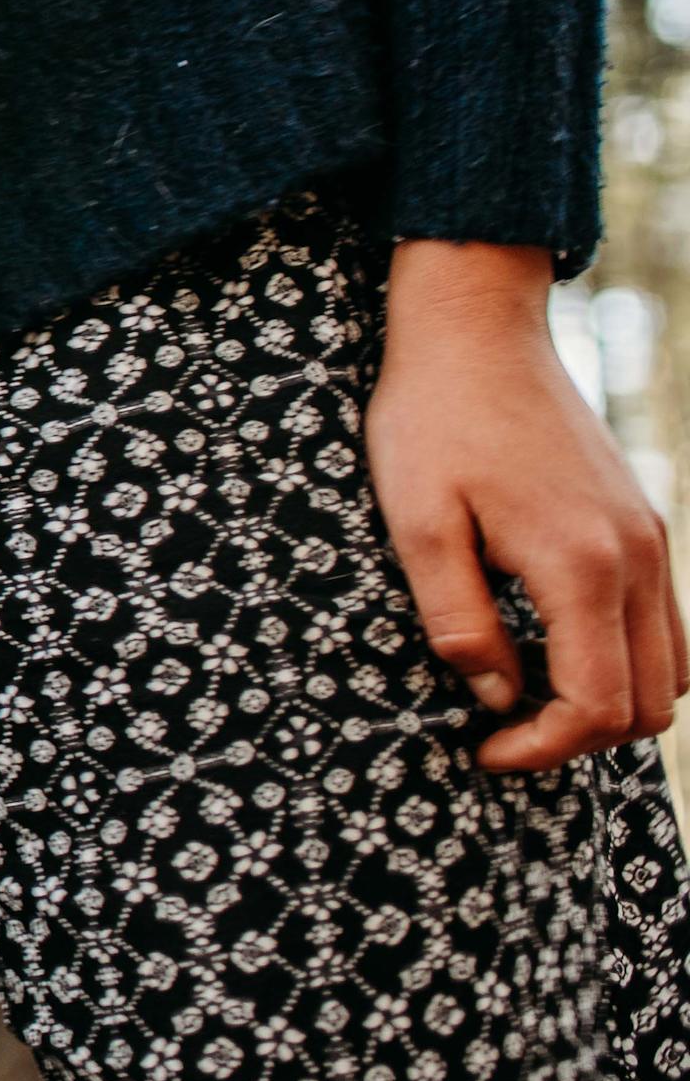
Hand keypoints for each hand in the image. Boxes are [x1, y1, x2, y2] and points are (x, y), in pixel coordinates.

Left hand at [367, 238, 683, 771]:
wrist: (475, 333)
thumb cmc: (431, 422)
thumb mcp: (417, 523)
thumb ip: (459, 618)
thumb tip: (495, 694)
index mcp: (582, 565)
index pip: (598, 704)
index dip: (543, 748)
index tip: (482, 747)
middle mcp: (638, 559)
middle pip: (651, 702)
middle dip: (580, 736)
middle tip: (500, 729)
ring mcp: (651, 539)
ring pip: (673, 669)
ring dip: (610, 700)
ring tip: (526, 693)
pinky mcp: (643, 523)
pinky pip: (664, 622)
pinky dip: (624, 657)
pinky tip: (551, 645)